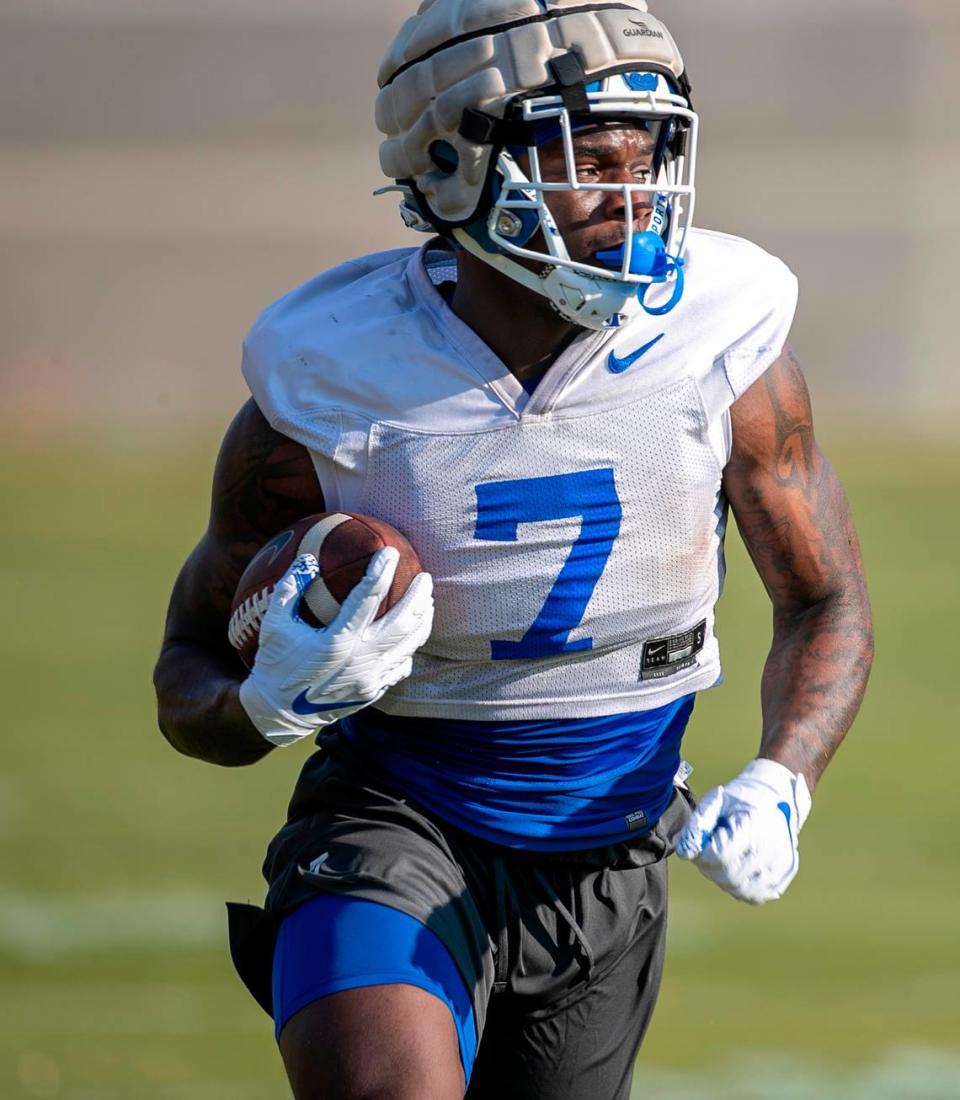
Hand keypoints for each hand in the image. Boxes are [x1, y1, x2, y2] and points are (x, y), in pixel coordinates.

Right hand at [239, 549, 432, 746]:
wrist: (279, 714)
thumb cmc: (275, 663)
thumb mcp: (275, 625)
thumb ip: (290, 590)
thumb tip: (308, 558)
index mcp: (335, 642)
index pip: (367, 599)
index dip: (380, 572)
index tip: (389, 552)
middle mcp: (359, 661)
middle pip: (403, 623)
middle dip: (418, 596)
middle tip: (424, 576)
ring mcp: (370, 679)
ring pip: (409, 645)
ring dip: (422, 619)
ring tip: (427, 600)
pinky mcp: (374, 691)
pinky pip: (402, 665)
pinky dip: (411, 646)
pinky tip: (413, 633)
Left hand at [675, 758, 811, 904]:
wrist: (777, 796)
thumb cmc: (742, 798)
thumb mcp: (716, 800)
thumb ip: (697, 825)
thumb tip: (684, 853)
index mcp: (754, 825)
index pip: (719, 855)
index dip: (702, 853)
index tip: (701, 842)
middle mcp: (772, 847)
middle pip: (729, 876)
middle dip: (710, 867)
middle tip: (708, 850)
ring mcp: (782, 864)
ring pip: (741, 889)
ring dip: (723, 878)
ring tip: (722, 856)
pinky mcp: (785, 875)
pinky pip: (756, 895)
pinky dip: (740, 886)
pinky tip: (736, 868)